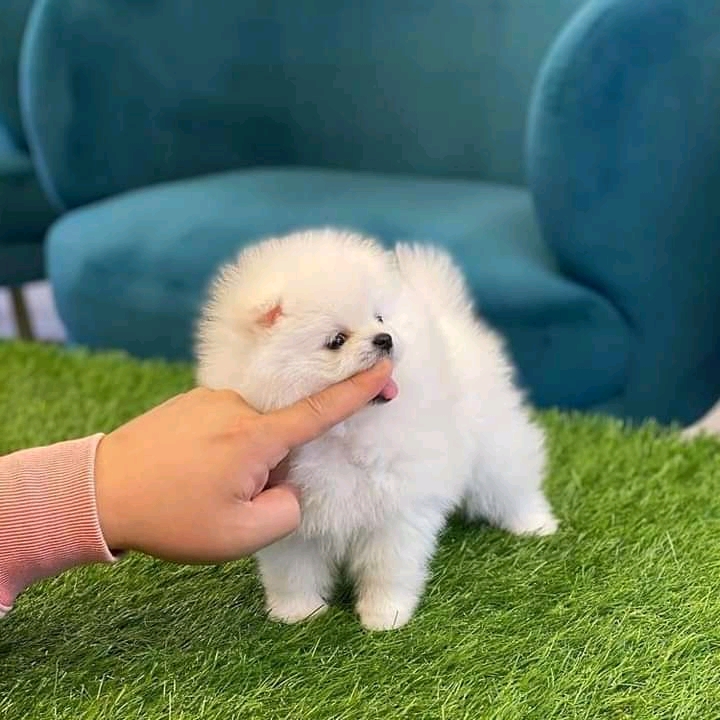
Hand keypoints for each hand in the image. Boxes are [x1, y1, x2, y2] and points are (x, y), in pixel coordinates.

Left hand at [94, 359, 392, 562]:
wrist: (98, 491)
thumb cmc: (171, 518)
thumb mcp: (241, 535)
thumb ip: (288, 510)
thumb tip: (288, 485)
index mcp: (256, 437)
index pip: (321, 410)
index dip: (359, 389)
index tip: (385, 365)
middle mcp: (237, 408)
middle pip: (281, 435)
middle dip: (272, 467)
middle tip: (230, 496)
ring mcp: (210, 400)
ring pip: (252, 434)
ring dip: (245, 461)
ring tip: (201, 490)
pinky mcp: (190, 402)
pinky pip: (226, 425)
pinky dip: (223, 449)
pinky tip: (191, 472)